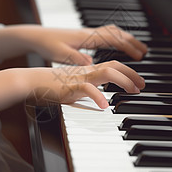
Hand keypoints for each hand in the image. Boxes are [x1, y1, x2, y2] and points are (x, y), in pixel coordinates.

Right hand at [0, 60, 145, 118]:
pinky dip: (98, 96)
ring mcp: (78, 77)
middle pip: (114, 65)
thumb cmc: (49, 86)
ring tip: (132, 91)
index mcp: (87, 71)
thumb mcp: (72, 88)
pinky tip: (105, 106)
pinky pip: (87, 89)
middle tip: (142, 86)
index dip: (128, 71)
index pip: (112, 65)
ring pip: (106, 72)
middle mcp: (85, 71)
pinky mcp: (69, 87)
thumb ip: (86, 91)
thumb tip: (99, 99)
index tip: (139, 82)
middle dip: (131, 74)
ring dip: (122, 80)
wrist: (29, 81)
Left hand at [30, 24, 147, 64]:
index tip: (140, 56)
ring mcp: (87, 32)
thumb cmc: (47, 45)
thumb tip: (91, 63)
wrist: (36, 35)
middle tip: (146, 51)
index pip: (112, 40)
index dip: (128, 47)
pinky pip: (106, 33)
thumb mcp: (59, 54)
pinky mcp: (84, 35)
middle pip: (117, 33)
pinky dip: (117, 36)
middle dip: (132, 41)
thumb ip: (76, 58)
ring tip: (137, 46)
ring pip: (113, 31)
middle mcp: (89, 32)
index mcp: (86, 37)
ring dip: (126, 37)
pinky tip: (118, 43)